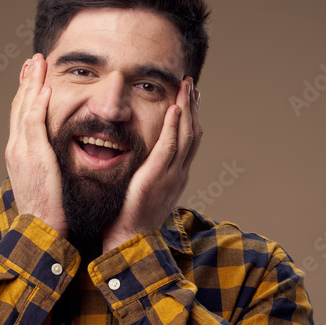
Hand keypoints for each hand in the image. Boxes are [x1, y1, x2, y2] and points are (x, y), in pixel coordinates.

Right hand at [4, 53, 67, 237]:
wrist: (39, 229)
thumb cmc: (46, 210)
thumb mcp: (43, 181)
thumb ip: (46, 163)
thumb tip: (55, 155)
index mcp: (18, 154)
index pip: (20, 117)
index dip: (25, 95)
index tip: (31, 77)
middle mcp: (16, 149)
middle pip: (18, 107)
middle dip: (25, 82)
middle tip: (31, 61)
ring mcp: (22, 151)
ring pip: (24, 109)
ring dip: (31, 83)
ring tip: (37, 63)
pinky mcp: (34, 156)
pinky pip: (34, 123)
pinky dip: (38, 104)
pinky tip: (45, 88)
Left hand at [101, 77, 201, 252]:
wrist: (132, 241)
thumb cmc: (132, 220)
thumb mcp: (145, 193)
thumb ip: (148, 176)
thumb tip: (144, 166)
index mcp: (176, 176)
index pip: (188, 141)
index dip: (190, 117)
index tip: (189, 99)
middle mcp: (179, 173)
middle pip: (192, 132)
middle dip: (193, 106)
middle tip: (190, 83)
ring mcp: (171, 175)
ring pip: (185, 135)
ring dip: (187, 108)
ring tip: (185, 86)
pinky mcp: (157, 177)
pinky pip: (169, 146)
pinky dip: (174, 126)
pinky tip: (174, 109)